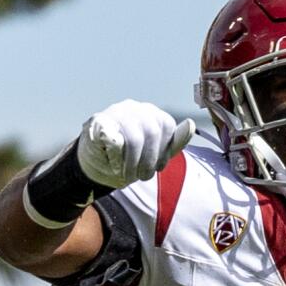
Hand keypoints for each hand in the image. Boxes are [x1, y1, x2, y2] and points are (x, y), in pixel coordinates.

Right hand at [76, 100, 195, 188]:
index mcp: (151, 113)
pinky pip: (112, 140)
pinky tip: (113, 165)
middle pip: (152, 132)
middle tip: (142, 177)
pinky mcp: (97, 122)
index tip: (157, 168)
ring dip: (132, 163)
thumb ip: (173, 143)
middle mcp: (135, 108)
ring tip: (128, 176)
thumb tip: (191, 125)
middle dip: (149, 161)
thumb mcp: (154, 153)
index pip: (167, 125)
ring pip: (134, 138)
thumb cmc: (127, 159)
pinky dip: (115, 158)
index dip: (163, 151)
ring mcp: (115, 112)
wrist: (95, 164)